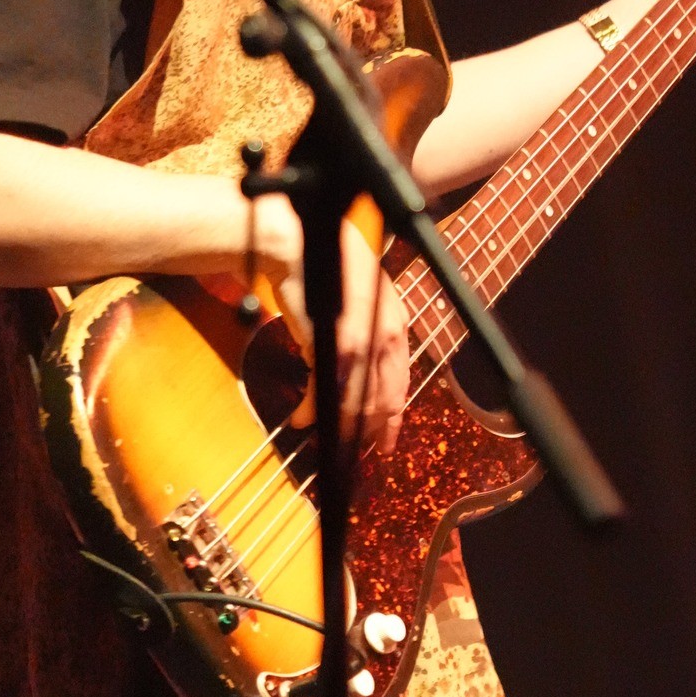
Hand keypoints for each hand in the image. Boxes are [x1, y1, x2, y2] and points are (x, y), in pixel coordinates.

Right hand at [253, 199, 409, 453]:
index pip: (400, 380)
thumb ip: (362, 334)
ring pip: (356, 401)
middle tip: (353, 451)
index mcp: (396, 321)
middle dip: (368, 430)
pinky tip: (302, 418)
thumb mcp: (356, 300)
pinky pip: (325, 391)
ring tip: (322, 438)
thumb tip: (350, 367)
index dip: (393, 416)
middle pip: (383, 397)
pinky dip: (313, 409)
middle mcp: (386, 332)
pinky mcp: (332, 344)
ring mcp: (362, 339)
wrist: (294, 244)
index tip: (386, 441)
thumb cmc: (321, 267)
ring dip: (338, 425)